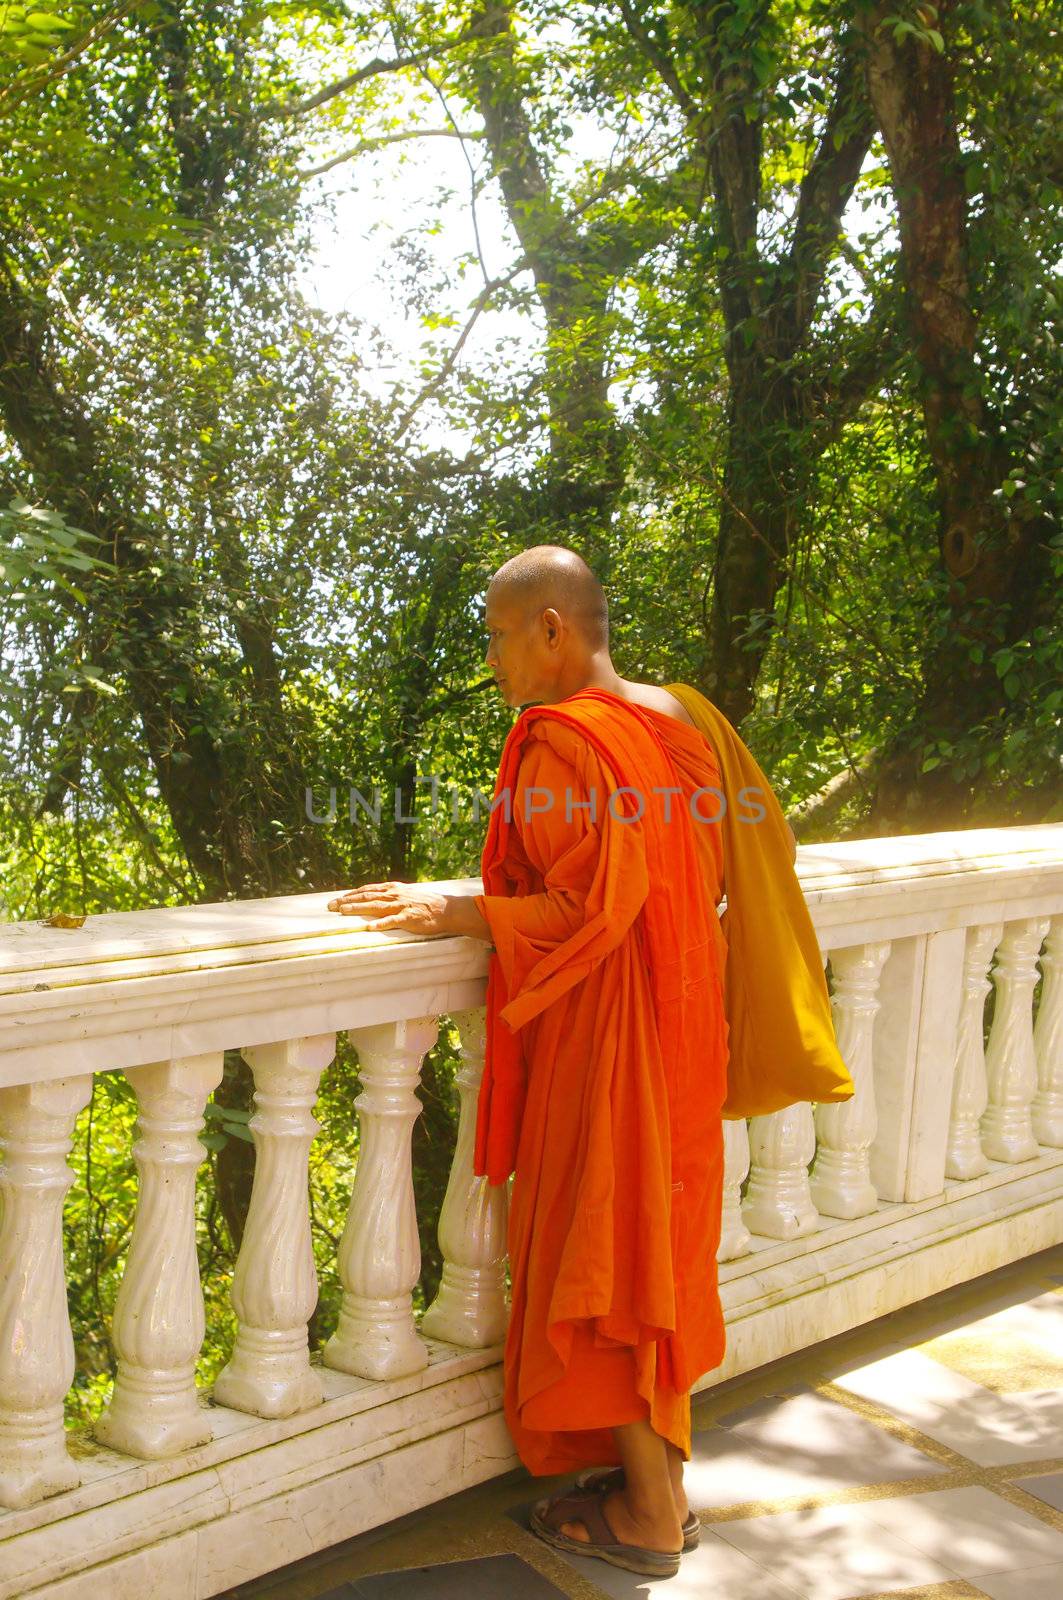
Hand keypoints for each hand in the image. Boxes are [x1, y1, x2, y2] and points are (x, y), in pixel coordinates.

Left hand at [327, 881, 449, 934]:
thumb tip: (374, 898)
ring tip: (343, 911)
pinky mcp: (408, 917)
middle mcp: (394, 895)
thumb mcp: (405, 894)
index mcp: (392, 889)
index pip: (367, 890)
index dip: (350, 894)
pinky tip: (369, 927)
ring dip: (357, 908)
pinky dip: (380, 924)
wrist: (445, 909)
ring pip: (375, 906)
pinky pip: (392, 921)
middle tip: (330, 906)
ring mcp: (400, 906)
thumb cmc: (425, 903)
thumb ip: (390, 895)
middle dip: (347, 901)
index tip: (336, 899)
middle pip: (366, 896)